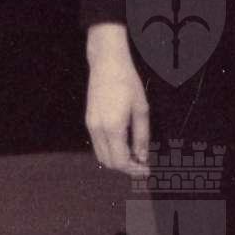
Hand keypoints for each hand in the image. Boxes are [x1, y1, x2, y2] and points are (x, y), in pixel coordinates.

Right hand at [85, 22, 151, 177]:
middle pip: (108, 162)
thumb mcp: (141, 109)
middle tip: (142, 165)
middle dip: (125, 168)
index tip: (146, 170)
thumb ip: (142, 136)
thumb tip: (143, 157)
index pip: (121, 161)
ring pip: (101, 155)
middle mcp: (98, 130)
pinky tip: (123, 144)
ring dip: (117, 160)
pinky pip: (98, 144)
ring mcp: (90, 126)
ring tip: (134, 155)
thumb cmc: (127, 82)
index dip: (134, 170)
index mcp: (113, 127)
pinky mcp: (88, 121)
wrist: (106, 64)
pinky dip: (110, 150)